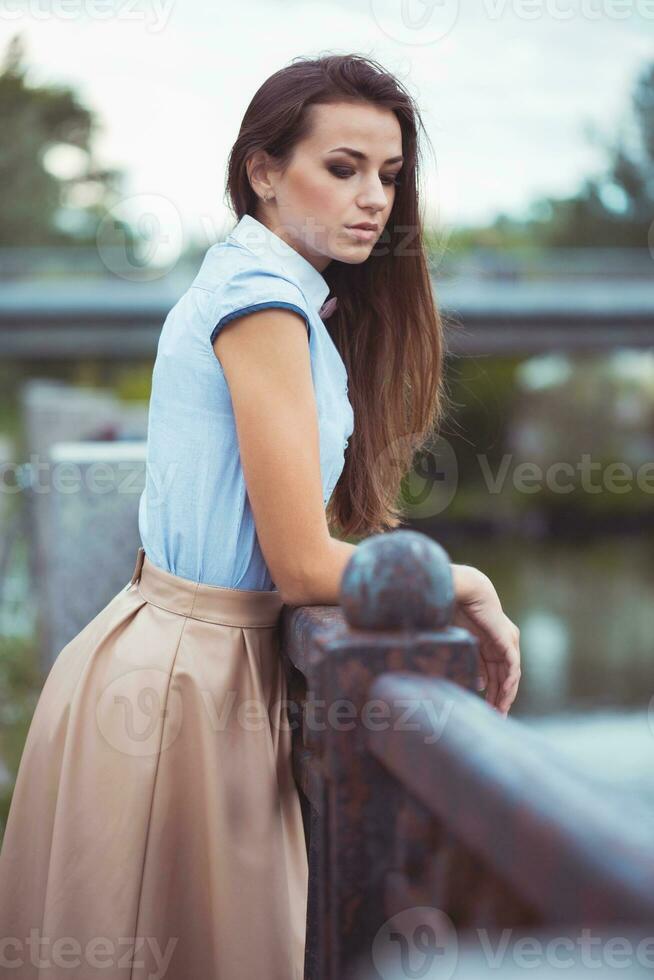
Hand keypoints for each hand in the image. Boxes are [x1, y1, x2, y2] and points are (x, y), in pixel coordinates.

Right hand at [451, 564, 520, 715]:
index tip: (484, 707)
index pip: (492, 671)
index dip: (489, 690)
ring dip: (505, 694)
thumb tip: (475, 682)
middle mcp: (501, 643)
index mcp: (488, 641)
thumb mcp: (460, 640)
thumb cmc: (454, 607)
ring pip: (509, 675)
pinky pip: (512, 667)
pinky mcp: (508, 641)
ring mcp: (507, 642)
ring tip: (500, 712)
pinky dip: (509, 682)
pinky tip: (504, 696)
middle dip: (498, 697)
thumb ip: (468, 659)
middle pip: (502, 676)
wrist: (465, 590)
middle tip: (494, 716)